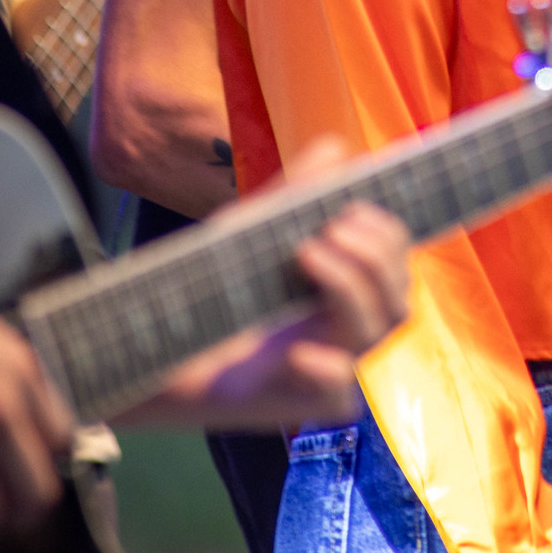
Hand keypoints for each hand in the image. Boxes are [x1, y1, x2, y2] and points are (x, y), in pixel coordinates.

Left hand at [122, 138, 410, 431]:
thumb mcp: (250, 233)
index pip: (394, 265)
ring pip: (373, 334)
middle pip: (396, 301)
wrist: (154, 347)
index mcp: (340, 291)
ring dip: (352, 287)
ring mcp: (321, 369)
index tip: (351, 207)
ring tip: (307, 251)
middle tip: (331, 227)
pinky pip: (338, 397)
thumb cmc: (209, 290)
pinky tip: (297, 350)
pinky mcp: (294, 404)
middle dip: (374, 257)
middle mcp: (338, 331)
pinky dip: (327, 369)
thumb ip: (294, 194)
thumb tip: (336, 148)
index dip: (388, 237)